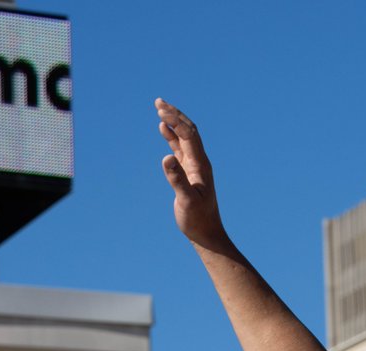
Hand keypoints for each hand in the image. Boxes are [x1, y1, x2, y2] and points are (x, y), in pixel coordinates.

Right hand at [156, 98, 224, 249]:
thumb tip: (166, 158)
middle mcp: (199, 161)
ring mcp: (194, 166)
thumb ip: (177, 179)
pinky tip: (163, 129)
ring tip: (159, 108)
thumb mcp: (186, 200)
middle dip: (174, 115)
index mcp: (201, 165)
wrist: (206, 232)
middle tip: (158, 102)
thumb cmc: (197, 219)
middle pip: (188, 131)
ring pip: (184, 138)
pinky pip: (180, 149)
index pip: (189, 135)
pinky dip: (172, 136)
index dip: (176, 121)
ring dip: (173, 122)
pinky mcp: (188, 172)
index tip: (161, 111)